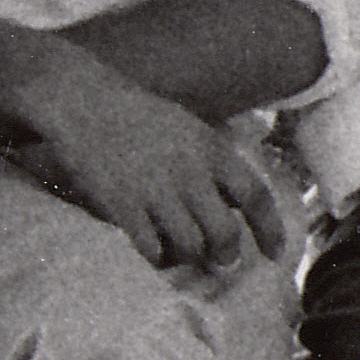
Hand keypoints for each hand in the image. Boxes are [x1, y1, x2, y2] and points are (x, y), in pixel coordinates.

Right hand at [13, 44, 293, 270]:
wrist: (83, 101)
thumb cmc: (139, 116)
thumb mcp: (190, 128)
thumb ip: (216, 164)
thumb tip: (241, 204)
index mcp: (212, 149)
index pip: (256, 196)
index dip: (270, 230)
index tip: (275, 255)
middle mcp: (190, 173)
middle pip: (225, 233)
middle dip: (227, 254)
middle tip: (221, 258)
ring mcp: (156, 192)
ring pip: (190, 247)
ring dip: (190, 257)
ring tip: (181, 250)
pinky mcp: (123, 207)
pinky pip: (152, 250)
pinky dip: (158, 257)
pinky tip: (154, 249)